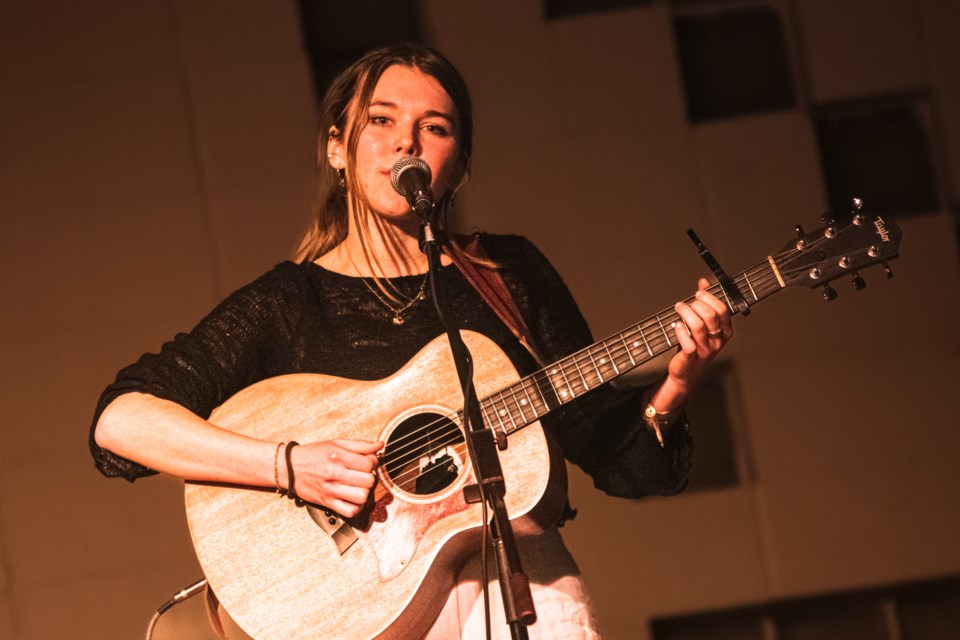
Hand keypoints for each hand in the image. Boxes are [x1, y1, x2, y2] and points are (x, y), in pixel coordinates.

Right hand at [286, 439, 382, 516]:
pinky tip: (353, 499)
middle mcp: (335, 473)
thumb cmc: (314, 454)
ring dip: (364, 492)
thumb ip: (360, 445)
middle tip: (362, 475)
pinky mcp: (327, 502)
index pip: (369, 464)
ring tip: (358, 486)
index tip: (367, 463)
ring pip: (362, 497)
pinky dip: (356, 507)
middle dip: (369, 477)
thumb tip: (380, 445)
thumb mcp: (336, 443)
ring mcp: (331, 490)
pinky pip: (350, 511)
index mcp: (338, 456)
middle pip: (368, 481)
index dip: (373, 463)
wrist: (289, 467)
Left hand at [655, 278, 732, 408]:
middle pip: (710, 316)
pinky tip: (676, 325)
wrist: (688, 373)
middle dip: (696, 305)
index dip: (710, 298)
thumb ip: (706, 302)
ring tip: (679, 308)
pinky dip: (680, 331)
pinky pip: (688, 342)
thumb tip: (704, 282)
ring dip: (686, 313)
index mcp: (725, 332)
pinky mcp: (691, 357)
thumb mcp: (705, 324)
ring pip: (698, 327)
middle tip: (686, 303)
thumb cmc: (697, 345)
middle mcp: (717, 341)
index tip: (698, 294)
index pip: (723, 310)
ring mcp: (705, 350)